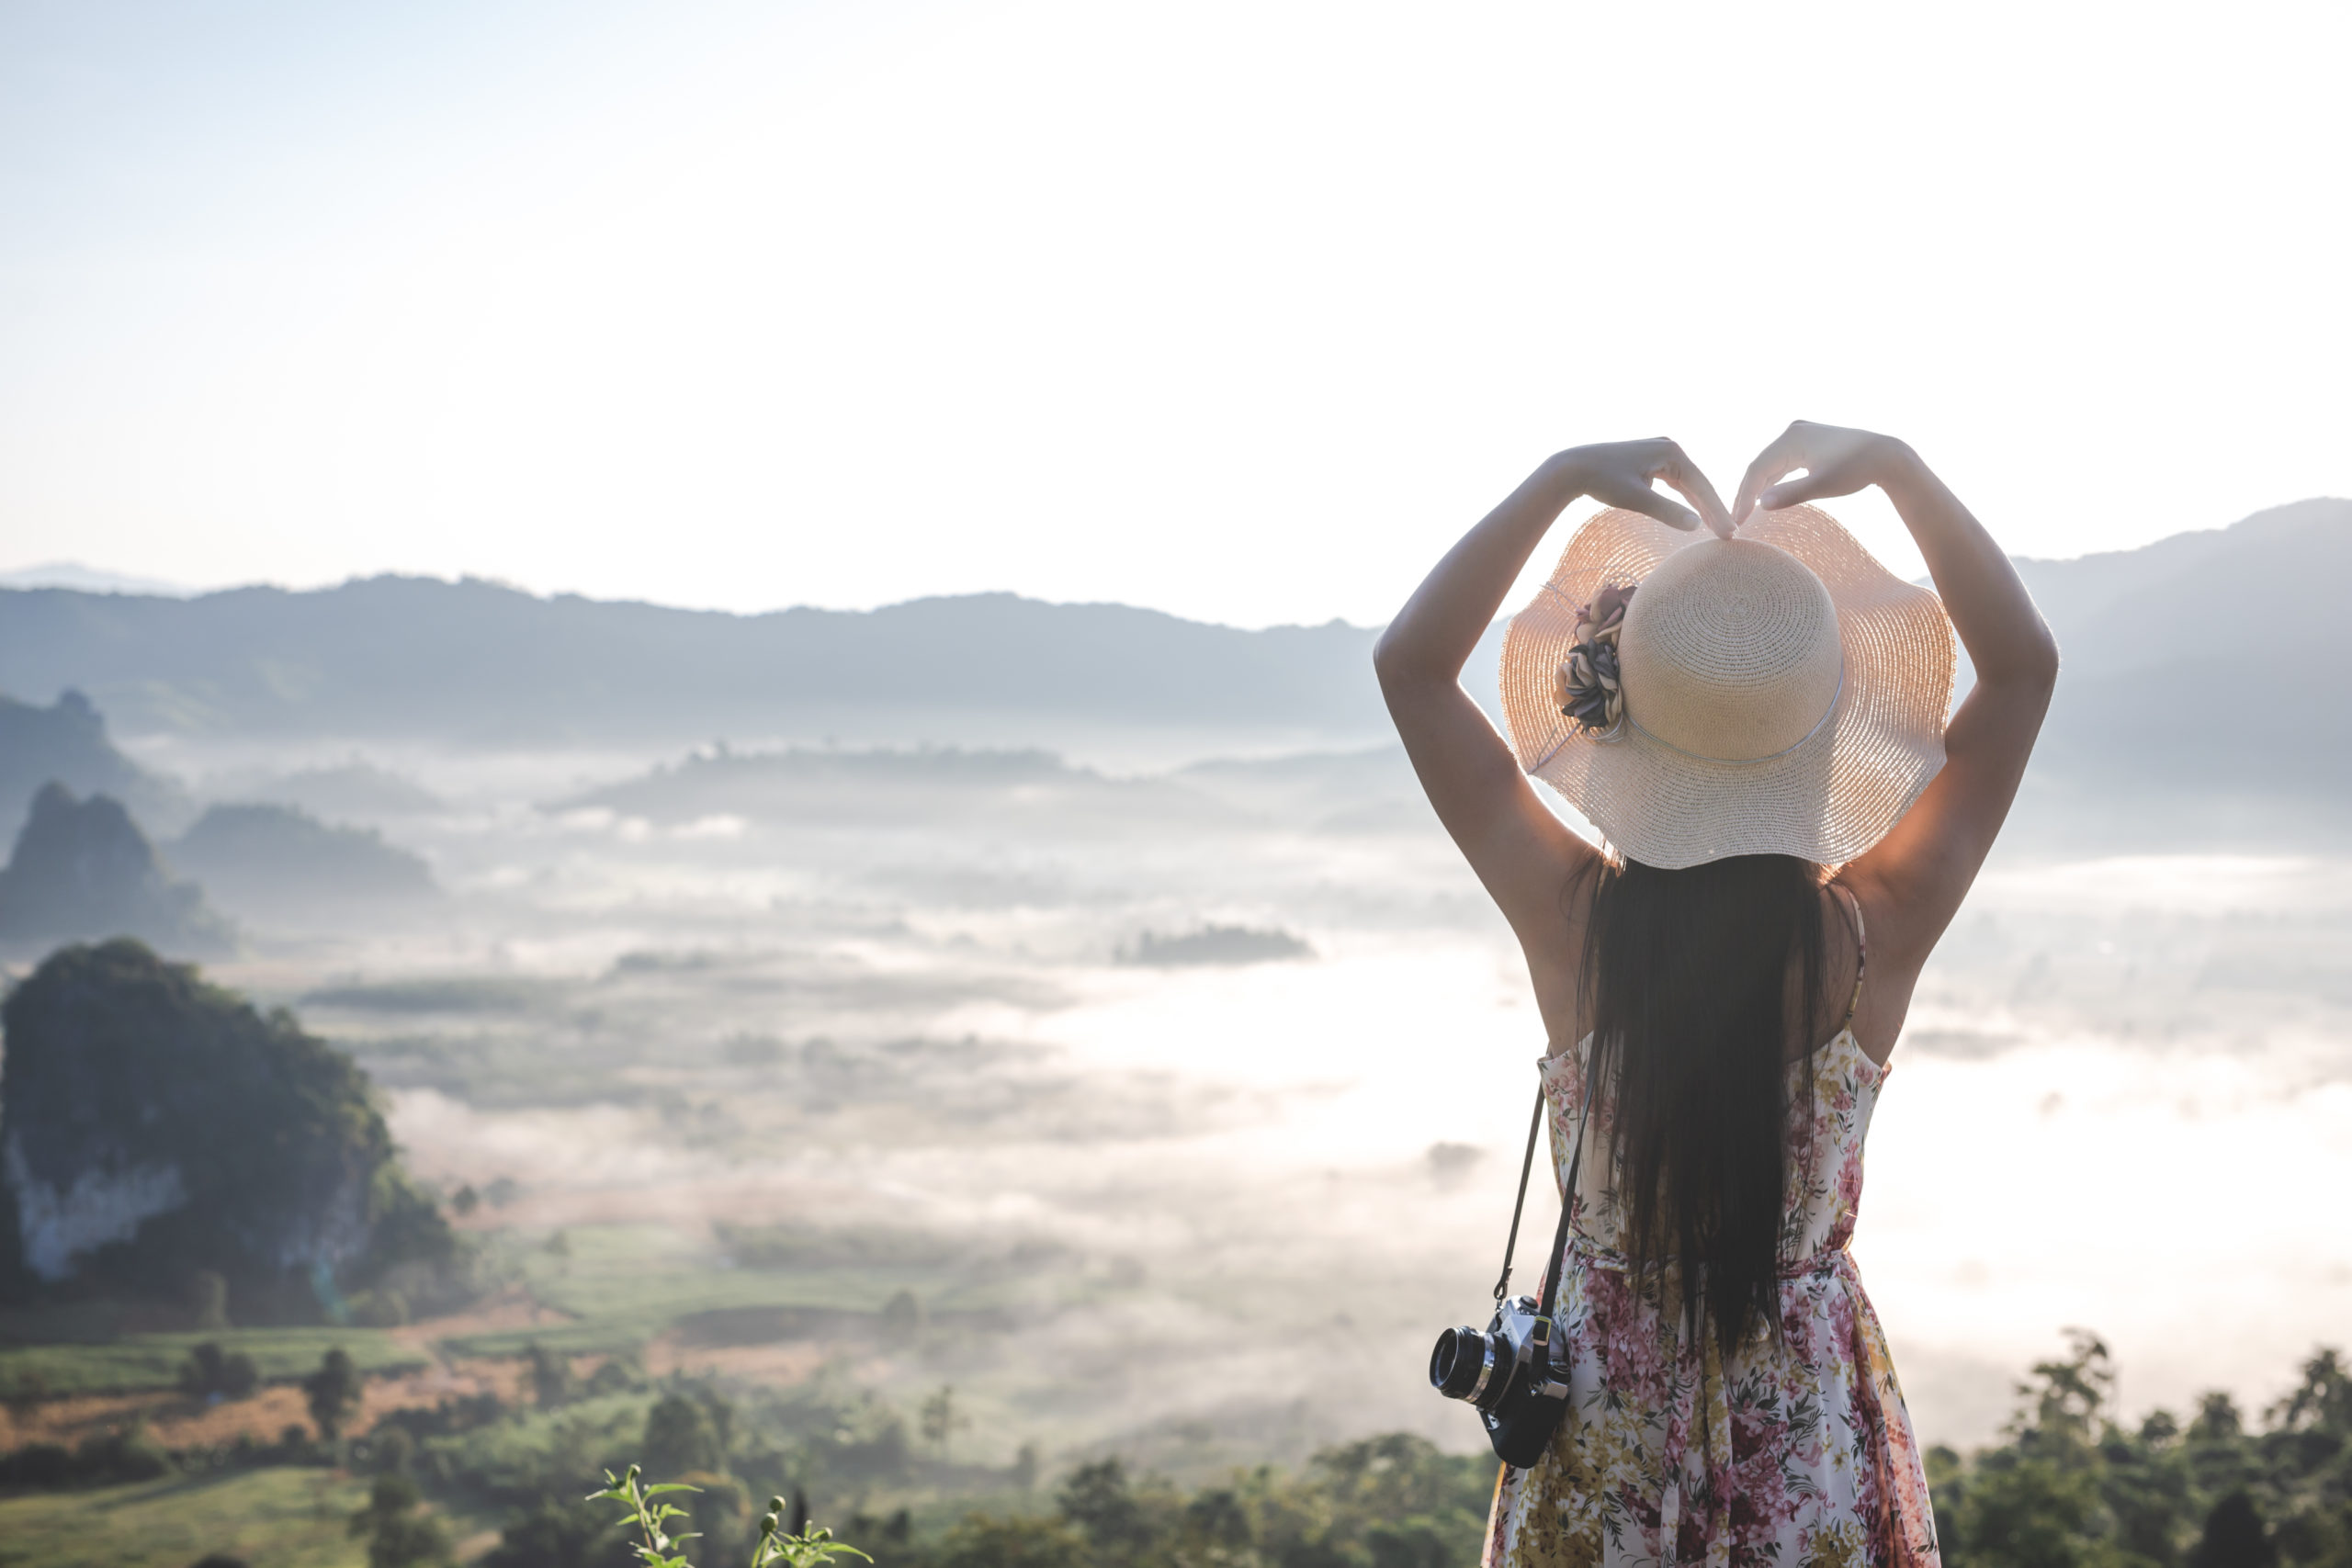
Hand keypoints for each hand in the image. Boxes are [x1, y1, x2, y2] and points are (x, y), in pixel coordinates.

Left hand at [1561, 438, 1732, 537]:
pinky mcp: (1651, 459)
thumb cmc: (1602, 481)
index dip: (1716, 511)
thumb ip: (1667, 512)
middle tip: (1729, 536)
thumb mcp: (1636, 499)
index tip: (1729, 534)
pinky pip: (1675, 482)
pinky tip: (1695, 514)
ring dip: (1701, 505)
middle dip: (1713, 510)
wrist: (1572, 468)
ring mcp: (1661, 451)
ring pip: (1687, 483)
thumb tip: (1697, 525)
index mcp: (1672, 451)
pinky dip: (1685, 498)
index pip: (1701, 486)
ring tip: (1718, 528)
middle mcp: (1670, 446)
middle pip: (1698, 483)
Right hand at [1731, 421, 1914, 527]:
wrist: (1887, 456)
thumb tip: (1761, 506)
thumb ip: (1791, 494)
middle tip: (1735, 522)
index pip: (1757, 470)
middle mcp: (1792, 431)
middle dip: (1747, 494)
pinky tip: (1766, 499)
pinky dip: (1773, 481)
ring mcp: (1800, 435)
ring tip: (1745, 513)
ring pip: (1770, 465)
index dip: (1744, 497)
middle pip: (1760, 466)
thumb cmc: (1857, 470)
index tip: (1737, 522)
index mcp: (1791, 438)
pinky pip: (1782, 464)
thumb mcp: (1823, 486)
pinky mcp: (1807, 443)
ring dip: (1758, 489)